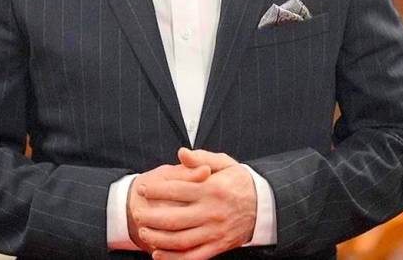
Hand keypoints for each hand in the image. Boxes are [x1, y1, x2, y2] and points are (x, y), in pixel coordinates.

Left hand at [133, 148, 257, 259]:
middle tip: (137, 214)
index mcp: (212, 189)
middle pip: (174, 218)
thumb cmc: (240, 182)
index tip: (142, 189)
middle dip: (151, 218)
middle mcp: (212, 212)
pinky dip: (174, 259)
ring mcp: (215, 231)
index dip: (156, 190)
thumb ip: (202, 158)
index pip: (177, 189)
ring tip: (144, 233)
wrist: (265, 205)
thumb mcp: (225, 163)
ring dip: (158, 239)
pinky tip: (159, 255)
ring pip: (180, 240)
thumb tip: (181, 153)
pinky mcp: (218, 246)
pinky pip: (193, 257)